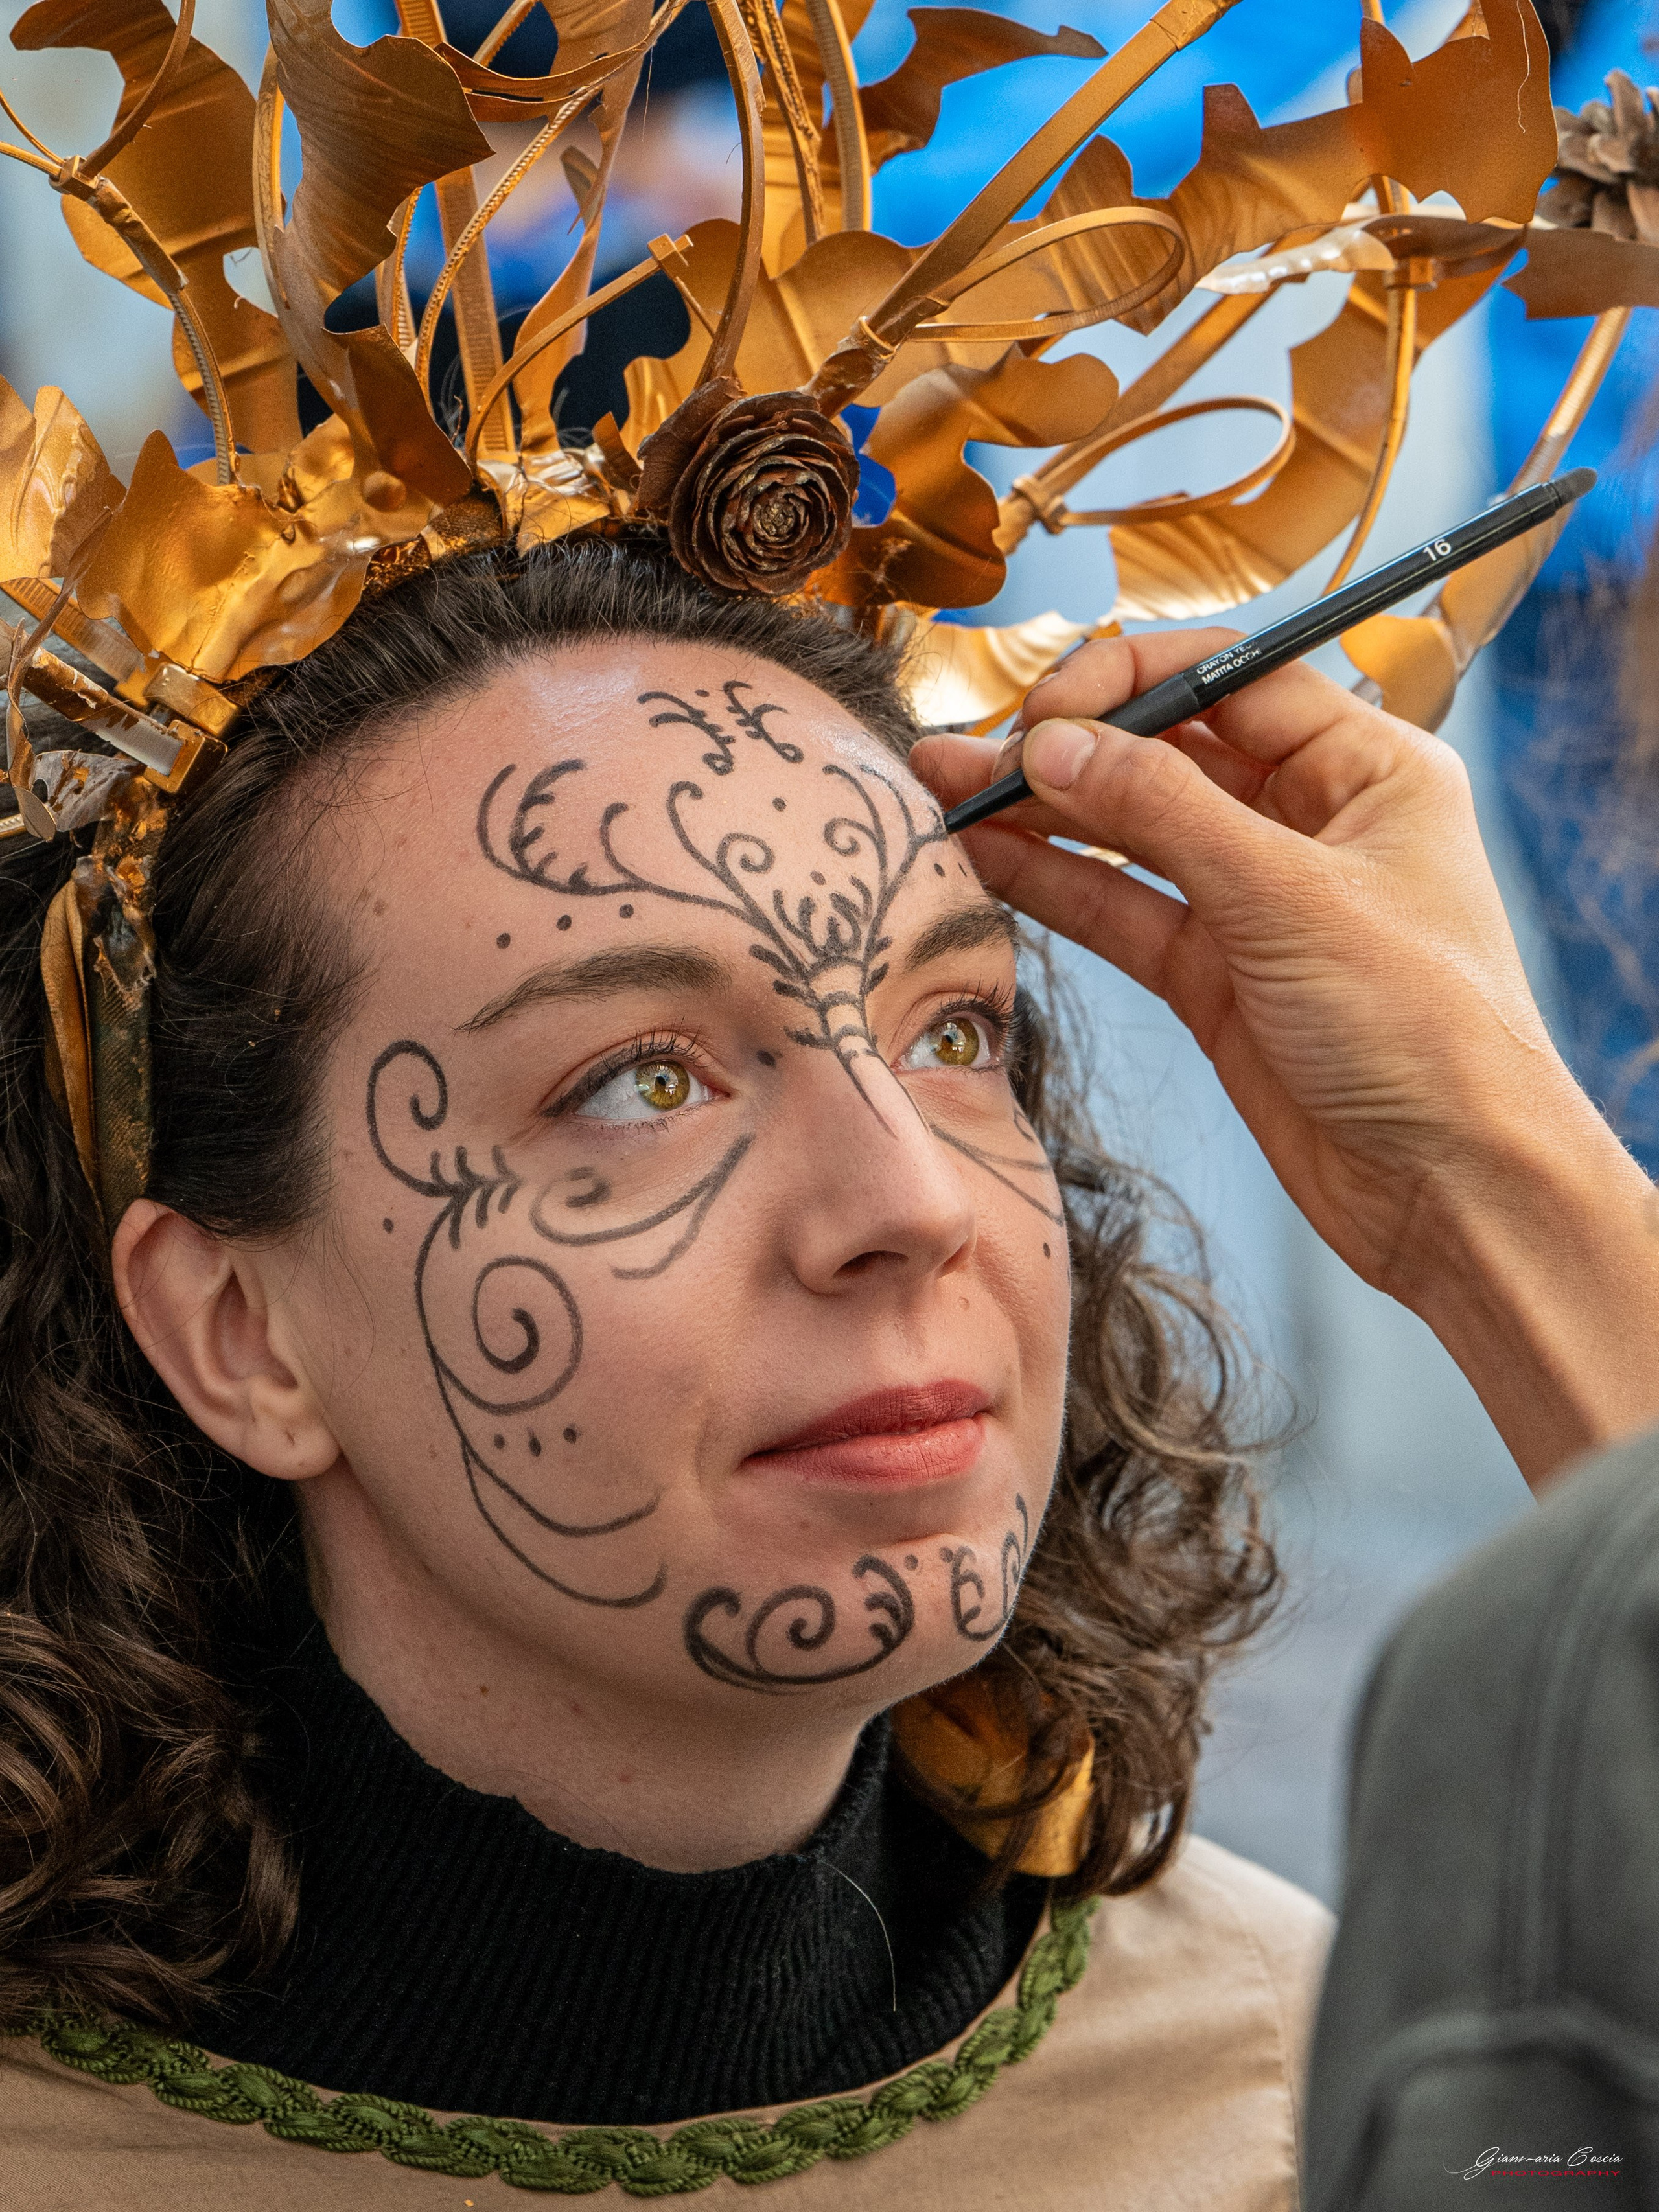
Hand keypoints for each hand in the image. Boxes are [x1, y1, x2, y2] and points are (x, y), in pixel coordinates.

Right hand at [909, 629, 1658, 1485]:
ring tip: (946, 797)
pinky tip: (988, 861)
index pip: (1231, 679)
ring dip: (1042, 816)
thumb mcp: (1289, 897)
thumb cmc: (1427, 1031)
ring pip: (1132, 835)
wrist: (1455, 1190)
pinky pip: (1123, 912)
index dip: (1131, 683)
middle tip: (970, 755)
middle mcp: (1311, 823)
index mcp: (1368, 769)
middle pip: (1169, 753)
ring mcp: (1258, 904)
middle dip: (1067, 748)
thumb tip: (1054, 743)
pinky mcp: (1216, 980)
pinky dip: (1057, 887)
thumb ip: (1162, 812)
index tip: (1046, 711)